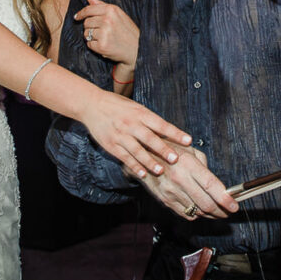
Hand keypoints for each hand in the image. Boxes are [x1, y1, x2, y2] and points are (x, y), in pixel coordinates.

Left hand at [75, 0, 138, 93]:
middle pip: (86, 22)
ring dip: (92, 37)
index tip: (77, 17)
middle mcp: (107, 20)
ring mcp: (104, 33)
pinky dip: (95, 46)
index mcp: (111, 10)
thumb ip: (102, 5)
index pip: (89, 9)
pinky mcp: (102, 46)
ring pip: (86, 33)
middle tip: (103, 32)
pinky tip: (105, 45)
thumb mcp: (118, 15)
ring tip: (105, 38)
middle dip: (91, 27)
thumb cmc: (128, 31)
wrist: (138, 50)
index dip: (81, 14)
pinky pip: (89, 44)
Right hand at [78, 89, 193, 179]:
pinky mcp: (111, 145)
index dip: (175, 133)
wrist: (92, 105)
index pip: (161, 124)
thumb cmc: (118, 106)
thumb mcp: (135, 107)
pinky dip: (134, 166)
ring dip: (149, 161)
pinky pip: (124, 157)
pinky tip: (143, 174)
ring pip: (137, 151)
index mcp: (140, 113)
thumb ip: (150, 120)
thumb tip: (168, 133)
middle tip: (176, 159)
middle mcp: (131, 124)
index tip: (189, 140)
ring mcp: (120, 135)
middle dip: (163, 149)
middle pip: (150, 138)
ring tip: (160, 170)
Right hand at [124, 142, 238, 219]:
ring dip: (211, 214)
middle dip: (221, 210)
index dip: (225, 199)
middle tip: (228, 210)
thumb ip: (204, 165)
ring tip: (218, 211)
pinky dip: (197, 215)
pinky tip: (201, 210)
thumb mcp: (188, 149)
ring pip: (197, 211)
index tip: (234, 206)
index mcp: (188, 164)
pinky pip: (185, 214)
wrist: (142, 156)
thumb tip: (217, 184)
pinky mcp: (164, 200)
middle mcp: (179, 179)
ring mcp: (170, 192)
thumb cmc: (169, 149)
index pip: (211, 186)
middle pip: (206, 203)